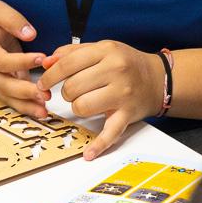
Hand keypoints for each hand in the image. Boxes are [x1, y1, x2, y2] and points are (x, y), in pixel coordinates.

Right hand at [0, 0, 48, 107]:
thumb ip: (12, 20)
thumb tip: (30, 33)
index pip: (1, 60)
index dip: (20, 62)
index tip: (41, 58)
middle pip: (3, 84)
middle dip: (24, 91)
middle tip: (44, 93)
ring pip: (7, 96)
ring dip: (25, 104)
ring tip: (44, 110)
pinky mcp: (1, 83)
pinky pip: (12, 98)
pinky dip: (25, 106)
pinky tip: (41, 110)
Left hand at [39, 40, 164, 158]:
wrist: (158, 79)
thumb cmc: (126, 63)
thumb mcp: (103, 49)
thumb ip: (73, 52)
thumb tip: (47, 62)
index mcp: (107, 51)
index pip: (68, 64)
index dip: (50, 76)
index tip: (43, 84)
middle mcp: (116, 70)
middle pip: (72, 88)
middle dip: (67, 92)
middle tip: (75, 91)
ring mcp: (122, 94)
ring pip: (81, 107)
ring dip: (78, 107)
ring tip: (87, 102)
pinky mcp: (127, 114)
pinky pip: (109, 133)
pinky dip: (98, 145)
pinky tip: (88, 153)